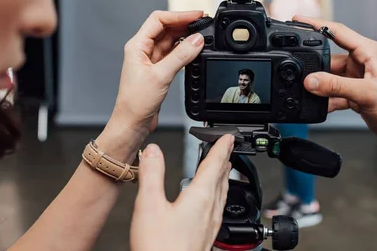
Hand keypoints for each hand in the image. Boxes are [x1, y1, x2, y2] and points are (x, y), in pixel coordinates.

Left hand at [112, 10, 204, 133]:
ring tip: (202, 36)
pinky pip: (174, 54)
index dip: (178, 15)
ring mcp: (151, 60)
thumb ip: (181, 56)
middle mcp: (143, 50)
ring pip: (171, 41)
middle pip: (166, 28)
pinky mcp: (158, 70)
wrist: (132, 122)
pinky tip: (195, 51)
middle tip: (203, 24)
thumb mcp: (160, 76)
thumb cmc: (135, 101)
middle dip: (184, 24)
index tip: (196, 15)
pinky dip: (185, 51)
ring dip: (186, 37)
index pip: (158, 19)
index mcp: (137, 45)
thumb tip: (197, 40)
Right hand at [130, 134, 233, 250]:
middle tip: (228, 147)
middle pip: (222, 179)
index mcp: (200, 198)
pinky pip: (216, 208)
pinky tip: (210, 202)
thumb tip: (154, 150)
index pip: (214, 165)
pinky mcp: (204, 237)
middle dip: (224, 160)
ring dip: (223, 178)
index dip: (221, 148)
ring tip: (223, 170)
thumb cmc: (159, 249)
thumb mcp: (149, 205)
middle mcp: (209, 211)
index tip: (228, 136)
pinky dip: (216, 195)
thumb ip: (152, 174)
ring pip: (221, 195)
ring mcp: (209, 226)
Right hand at [294, 16, 376, 153]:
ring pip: (329, 77)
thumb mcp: (367, 95)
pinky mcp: (355, 92)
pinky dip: (326, 99)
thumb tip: (311, 80)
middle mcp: (362, 61)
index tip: (297, 20)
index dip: (316, 24)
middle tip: (301, 76)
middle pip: (329, 57)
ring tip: (313, 96)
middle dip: (314, 67)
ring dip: (321, 87)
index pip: (337, 31)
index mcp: (369, 51)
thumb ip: (336, 86)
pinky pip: (333, 91)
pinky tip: (321, 107)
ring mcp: (358, 77)